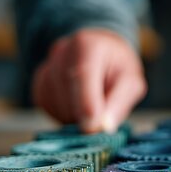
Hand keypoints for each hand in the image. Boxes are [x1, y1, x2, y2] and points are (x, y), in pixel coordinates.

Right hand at [32, 29, 146, 132]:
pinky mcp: (39, 86)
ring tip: (94, 106)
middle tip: (103, 120)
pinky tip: (79, 106)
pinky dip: (65, 116)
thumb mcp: (131, 81)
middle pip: (66, 92)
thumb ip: (119, 102)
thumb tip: (104, 127)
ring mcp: (46, 69)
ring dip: (75, 117)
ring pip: (56, 105)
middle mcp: (61, 52)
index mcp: (87, 44)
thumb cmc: (118, 69)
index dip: (85, 103)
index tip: (93, 127)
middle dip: (83, 114)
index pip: (80, 74)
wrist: (102, 55)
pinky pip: (49, 109)